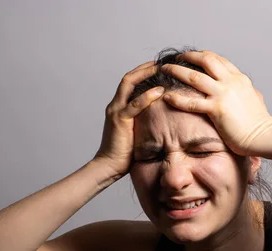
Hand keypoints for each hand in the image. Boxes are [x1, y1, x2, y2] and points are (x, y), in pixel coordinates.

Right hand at [94, 61, 164, 175]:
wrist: (109, 166)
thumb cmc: (125, 152)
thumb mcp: (137, 131)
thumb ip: (144, 120)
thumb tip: (162, 116)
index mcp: (118, 106)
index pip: (130, 82)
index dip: (144, 72)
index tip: (159, 67)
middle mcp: (115, 105)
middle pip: (129, 77)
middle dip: (145, 68)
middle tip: (162, 63)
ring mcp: (116, 110)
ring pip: (128, 84)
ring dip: (145, 74)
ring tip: (162, 69)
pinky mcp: (120, 120)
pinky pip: (134, 104)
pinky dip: (147, 96)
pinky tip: (159, 91)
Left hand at [160, 50, 271, 155]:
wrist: (264, 136)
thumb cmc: (260, 124)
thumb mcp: (255, 100)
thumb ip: (249, 93)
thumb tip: (251, 93)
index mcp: (239, 79)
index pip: (218, 60)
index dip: (203, 56)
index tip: (192, 57)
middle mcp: (231, 82)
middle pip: (206, 60)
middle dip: (189, 56)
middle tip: (177, 57)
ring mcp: (223, 94)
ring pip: (194, 77)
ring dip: (177, 71)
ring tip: (165, 69)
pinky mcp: (217, 109)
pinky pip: (192, 102)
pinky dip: (177, 98)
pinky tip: (166, 97)